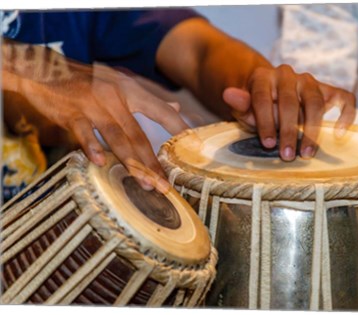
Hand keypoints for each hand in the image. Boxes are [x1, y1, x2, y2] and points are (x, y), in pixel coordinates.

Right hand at [2, 41, 188, 188]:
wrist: (42, 69)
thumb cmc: (85, 80)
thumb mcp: (118, 83)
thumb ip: (147, 98)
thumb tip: (176, 107)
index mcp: (130, 90)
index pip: (161, 110)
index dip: (178, 128)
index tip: (191, 148)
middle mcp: (115, 97)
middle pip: (139, 134)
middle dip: (153, 162)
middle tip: (164, 185)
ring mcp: (93, 104)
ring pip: (117, 137)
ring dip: (132, 163)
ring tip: (145, 184)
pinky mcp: (71, 112)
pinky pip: (84, 132)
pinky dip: (92, 147)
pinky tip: (101, 163)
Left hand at [222, 64, 355, 160]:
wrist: (275, 96)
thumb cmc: (258, 108)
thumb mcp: (245, 109)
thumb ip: (241, 104)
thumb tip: (228, 94)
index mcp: (263, 76)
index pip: (262, 96)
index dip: (265, 121)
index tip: (268, 144)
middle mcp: (287, 74)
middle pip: (290, 101)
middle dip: (289, 130)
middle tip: (286, 156)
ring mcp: (310, 81)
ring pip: (316, 101)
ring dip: (312, 129)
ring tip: (307, 153)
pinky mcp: (328, 90)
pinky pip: (345, 98)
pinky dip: (346, 115)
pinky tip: (338, 134)